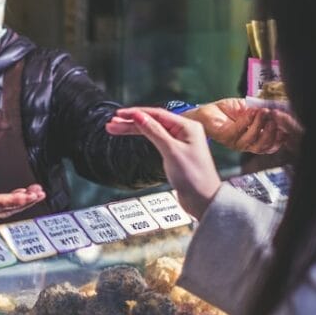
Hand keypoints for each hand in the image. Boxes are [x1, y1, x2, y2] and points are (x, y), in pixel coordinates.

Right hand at [106, 107, 220, 218]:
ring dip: (133, 129)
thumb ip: (154, 131)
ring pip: (152, 130)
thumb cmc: (194, 177)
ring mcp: (179, 142)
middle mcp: (184, 131)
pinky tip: (131, 134)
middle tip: (112, 123)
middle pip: (152, 121)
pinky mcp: (175, 152)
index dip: (136, 113)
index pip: (157, 114)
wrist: (204, 201)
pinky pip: (155, 139)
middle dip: (131, 122)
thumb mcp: (171, 151)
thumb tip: (139, 116)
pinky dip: (142, 137)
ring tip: (114, 129)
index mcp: (187, 126)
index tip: (119, 114)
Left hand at [183, 98, 300, 153]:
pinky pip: (239, 131)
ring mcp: (236, 142)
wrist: (206, 111)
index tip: (286, 123)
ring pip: (253, 140)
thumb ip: (261, 109)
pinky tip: (250, 111)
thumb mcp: (248, 107)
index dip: (280, 137)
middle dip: (272, 131)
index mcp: (254, 139)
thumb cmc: (226, 110)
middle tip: (275, 116)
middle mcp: (246, 144)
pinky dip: (247, 120)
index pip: (271, 144)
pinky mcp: (225, 137)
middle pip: (265, 145)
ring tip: (263, 112)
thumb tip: (277, 107)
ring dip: (260, 124)